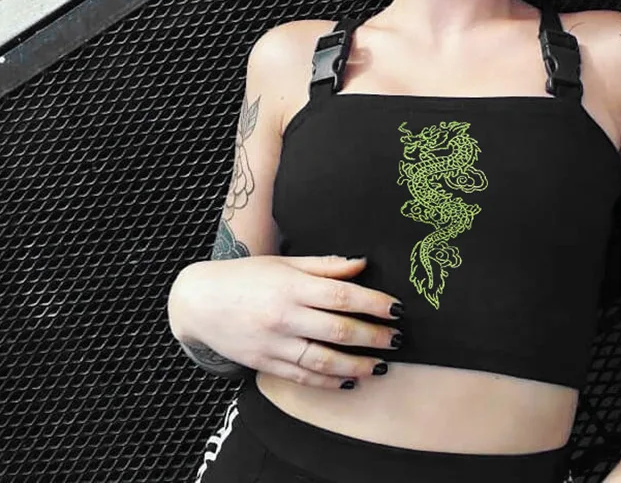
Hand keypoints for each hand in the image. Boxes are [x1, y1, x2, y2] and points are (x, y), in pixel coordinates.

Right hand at [168, 254, 402, 388]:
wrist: (199, 302)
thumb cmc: (246, 276)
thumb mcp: (284, 262)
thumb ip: (324, 266)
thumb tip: (362, 263)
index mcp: (291, 286)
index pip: (342, 295)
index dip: (373, 303)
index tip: (396, 308)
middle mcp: (284, 316)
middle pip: (339, 330)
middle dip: (374, 336)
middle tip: (398, 338)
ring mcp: (274, 344)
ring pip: (324, 361)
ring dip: (358, 364)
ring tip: (382, 364)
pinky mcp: (265, 364)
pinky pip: (303, 377)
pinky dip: (330, 381)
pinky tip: (351, 380)